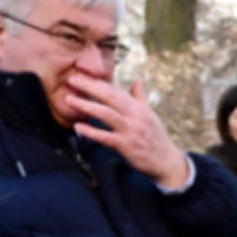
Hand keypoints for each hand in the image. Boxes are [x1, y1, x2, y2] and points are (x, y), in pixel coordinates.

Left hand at [66, 75, 191, 189]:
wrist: (167, 161)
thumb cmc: (156, 137)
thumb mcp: (150, 115)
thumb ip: (140, 97)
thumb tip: (138, 80)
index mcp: (139, 107)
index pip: (116, 91)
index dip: (99, 82)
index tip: (83, 75)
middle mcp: (135, 116)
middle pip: (110, 97)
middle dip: (90, 87)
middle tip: (72, 79)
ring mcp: (131, 131)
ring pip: (106, 114)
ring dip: (87, 105)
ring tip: (69, 99)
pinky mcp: (126, 146)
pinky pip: (106, 137)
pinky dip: (91, 132)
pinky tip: (78, 127)